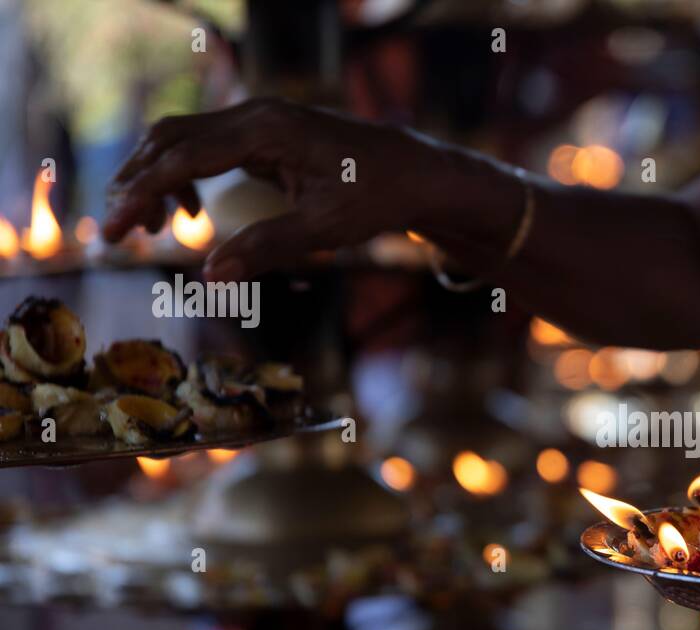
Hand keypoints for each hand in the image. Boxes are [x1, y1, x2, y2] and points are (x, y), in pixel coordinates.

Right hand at [103, 98, 444, 280]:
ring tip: (151, 229)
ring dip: (158, 180)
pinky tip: (193, 217)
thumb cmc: (378, 197)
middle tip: (118, 234)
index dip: (142, 194)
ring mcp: (260, 121)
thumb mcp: (324, 228)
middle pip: (170, 139)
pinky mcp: (266, 134)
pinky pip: (208, 148)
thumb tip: (212, 277)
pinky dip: (187, 178)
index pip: (182, 157)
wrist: (416, 174)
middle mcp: (257, 116)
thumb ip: (266, 249)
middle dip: (137, 184)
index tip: (116, 232)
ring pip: (184, 140)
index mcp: (266, 130)